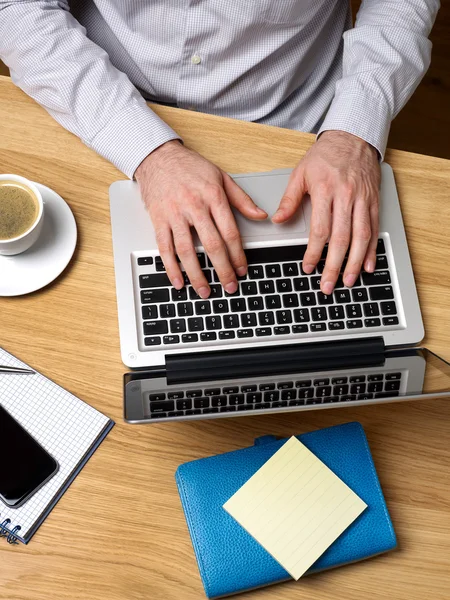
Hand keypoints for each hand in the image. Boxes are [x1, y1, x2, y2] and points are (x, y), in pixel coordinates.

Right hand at [135, 141, 266, 297]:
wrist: (157, 156)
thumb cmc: (190, 167)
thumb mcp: (221, 177)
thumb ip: (241, 199)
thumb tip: (261, 215)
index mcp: (213, 196)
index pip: (229, 231)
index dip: (238, 254)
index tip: (242, 269)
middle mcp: (194, 206)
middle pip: (211, 244)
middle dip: (222, 269)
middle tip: (229, 286)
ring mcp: (174, 214)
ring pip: (187, 250)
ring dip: (197, 274)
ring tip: (205, 291)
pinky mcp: (158, 220)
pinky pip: (164, 247)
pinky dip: (171, 267)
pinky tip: (178, 281)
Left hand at [272, 130, 380, 294]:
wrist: (353, 137)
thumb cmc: (325, 156)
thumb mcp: (300, 172)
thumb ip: (289, 199)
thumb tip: (277, 220)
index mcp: (325, 190)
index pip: (320, 229)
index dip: (314, 252)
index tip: (308, 268)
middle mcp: (346, 197)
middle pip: (341, 238)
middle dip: (334, 266)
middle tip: (328, 285)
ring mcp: (363, 200)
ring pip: (361, 237)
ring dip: (354, 263)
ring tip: (347, 281)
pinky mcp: (374, 201)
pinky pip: (374, 229)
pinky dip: (371, 250)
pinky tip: (367, 266)